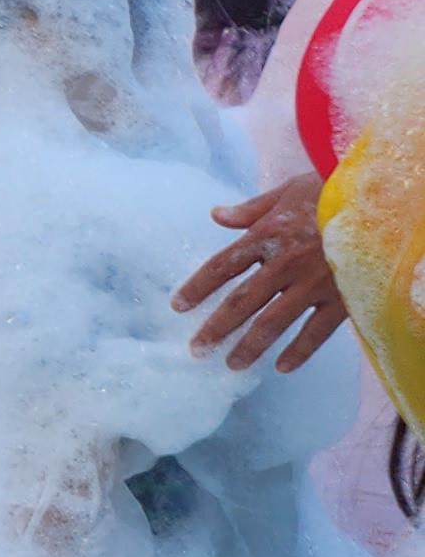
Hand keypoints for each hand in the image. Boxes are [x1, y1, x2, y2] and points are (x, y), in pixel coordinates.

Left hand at [175, 177, 348, 373]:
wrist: (377, 198)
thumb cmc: (331, 189)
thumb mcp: (287, 191)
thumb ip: (250, 208)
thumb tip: (216, 215)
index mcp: (267, 235)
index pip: (222, 266)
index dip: (197, 288)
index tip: (178, 307)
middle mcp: (283, 262)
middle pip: (241, 301)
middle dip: (216, 328)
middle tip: (197, 349)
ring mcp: (312, 282)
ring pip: (273, 321)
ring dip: (250, 346)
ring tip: (232, 365)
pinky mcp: (341, 296)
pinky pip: (316, 330)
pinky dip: (300, 350)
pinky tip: (282, 367)